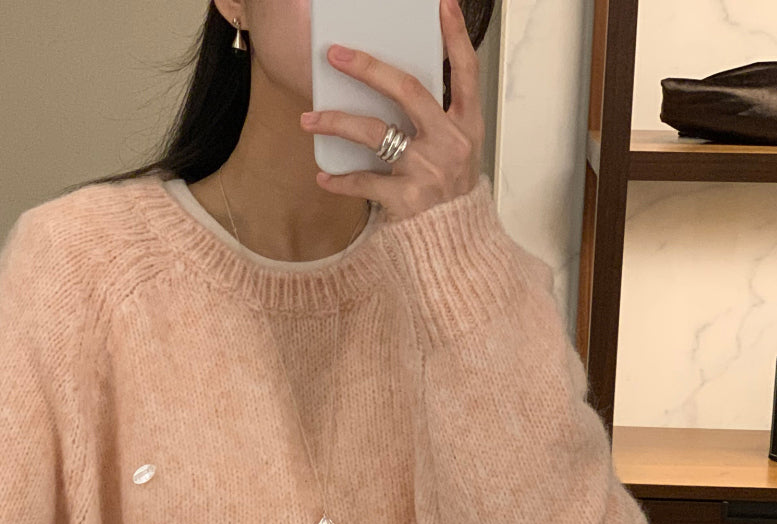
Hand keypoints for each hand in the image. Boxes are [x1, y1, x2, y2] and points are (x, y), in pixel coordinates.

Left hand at [300, 0, 484, 224]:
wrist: (456, 246)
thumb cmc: (450, 193)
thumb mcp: (457, 150)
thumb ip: (435, 119)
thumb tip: (390, 86)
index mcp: (467, 125)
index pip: (466, 71)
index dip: (455, 36)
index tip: (442, 4)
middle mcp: (451, 143)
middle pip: (407, 90)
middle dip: (367, 67)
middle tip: (335, 54)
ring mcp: (428, 170)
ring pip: (374, 133)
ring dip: (336, 122)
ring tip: (309, 119)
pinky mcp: (407, 200)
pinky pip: (364, 182)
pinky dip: (340, 181)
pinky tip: (324, 177)